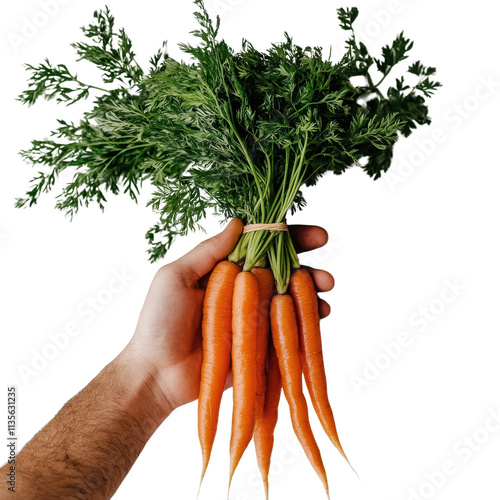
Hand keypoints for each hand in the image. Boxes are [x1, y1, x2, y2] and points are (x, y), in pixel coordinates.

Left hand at [124, 220, 334, 415]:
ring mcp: (253, 318)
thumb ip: (208, 251)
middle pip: (283, 273)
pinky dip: (309, 320)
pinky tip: (321, 314)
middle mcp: (243, 291)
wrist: (157, 374)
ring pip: (291, 300)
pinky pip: (289, 330)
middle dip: (309, 266)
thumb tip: (239, 222)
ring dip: (313, 291)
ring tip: (326, 287)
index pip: (262, 247)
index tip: (316, 235)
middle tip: (325, 267)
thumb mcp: (175, 277)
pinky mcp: (260, 344)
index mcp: (225, 271)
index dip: (289, 238)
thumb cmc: (159, 323)